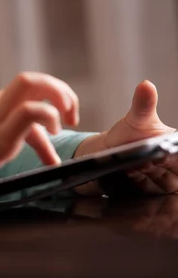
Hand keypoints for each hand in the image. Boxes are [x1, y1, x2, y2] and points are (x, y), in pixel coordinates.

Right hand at [0, 72, 79, 197]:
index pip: (21, 100)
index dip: (44, 119)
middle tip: (72, 114)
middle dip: (59, 90)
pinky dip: (49, 117)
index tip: (50, 149)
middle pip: (30, 79)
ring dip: (61, 96)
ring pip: (34, 84)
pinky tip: (53, 137)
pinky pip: (32, 112)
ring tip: (69, 121)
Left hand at [74, 80, 177, 194]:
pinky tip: (129, 176)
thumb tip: (146, 84)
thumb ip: (143, 105)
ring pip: (163, 184)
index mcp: (177, 147)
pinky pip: (152, 193)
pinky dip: (140, 185)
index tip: (161, 153)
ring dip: (147, 176)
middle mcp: (177, 167)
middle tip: (143, 158)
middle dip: (158, 165)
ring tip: (133, 165)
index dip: (173, 156)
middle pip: (175, 171)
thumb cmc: (128, 133)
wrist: (107, 152)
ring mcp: (166, 182)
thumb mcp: (135, 120)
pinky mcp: (152, 193)